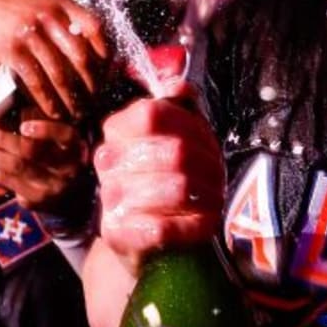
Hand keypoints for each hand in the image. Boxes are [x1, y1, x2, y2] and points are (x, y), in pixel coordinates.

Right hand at [0, 0, 107, 119]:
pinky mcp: (14, 52)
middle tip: (95, 99)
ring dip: (71, 98)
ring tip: (77, 112)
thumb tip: (96, 48)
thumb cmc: (20, 8)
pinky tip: (54, 111)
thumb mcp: (47, 3)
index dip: (104, 51)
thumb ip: (69, 19)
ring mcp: (30, 34)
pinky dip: (47, 100)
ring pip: (59, 74)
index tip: (108, 71)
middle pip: (80, 55)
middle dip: (91, 82)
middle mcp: (48, 18)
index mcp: (61, 4)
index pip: (93, 27)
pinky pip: (36, 81)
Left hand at [0, 118, 89, 210]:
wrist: (74, 198)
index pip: (63, 136)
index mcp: (75, 147)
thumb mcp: (61, 142)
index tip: (24, 126)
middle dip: (2, 140)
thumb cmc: (60, 158)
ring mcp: (51, 187)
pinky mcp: (36, 200)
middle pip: (32, 153)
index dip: (44, 131)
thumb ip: (44, 128)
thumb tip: (10, 110)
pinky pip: (7, 183)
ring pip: (14, 169)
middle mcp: (67, 169)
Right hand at [93, 74, 225, 273]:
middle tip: (219, 177)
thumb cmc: (163, 182)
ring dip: (209, 195)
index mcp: (117, 130)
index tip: (205, 141)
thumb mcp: (174, 138)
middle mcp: (107, 161)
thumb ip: (179, 107)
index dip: (190, 125)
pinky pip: (167, 227)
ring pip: (178, 187)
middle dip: (209, 165)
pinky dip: (197, 225)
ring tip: (214, 199)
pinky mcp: (118, 235)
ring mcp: (110, 198)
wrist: (140, 240)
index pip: (154, 113)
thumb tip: (179, 86)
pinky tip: (204, 222)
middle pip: (176, 151)